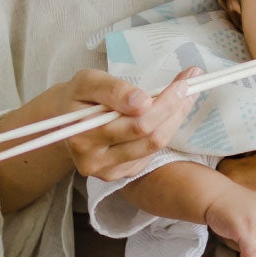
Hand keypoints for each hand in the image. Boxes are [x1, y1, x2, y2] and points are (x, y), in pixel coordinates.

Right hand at [58, 67, 200, 182]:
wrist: (65, 122)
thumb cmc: (78, 97)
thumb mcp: (88, 81)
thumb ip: (113, 89)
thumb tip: (142, 101)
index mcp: (83, 135)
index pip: (136, 122)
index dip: (164, 103)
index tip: (184, 82)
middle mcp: (94, 160)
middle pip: (149, 136)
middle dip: (174, 108)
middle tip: (190, 84)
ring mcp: (109, 172)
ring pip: (155, 145)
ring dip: (175, 118)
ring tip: (184, 95)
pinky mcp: (122, 175)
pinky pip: (152, 152)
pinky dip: (165, 130)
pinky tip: (168, 113)